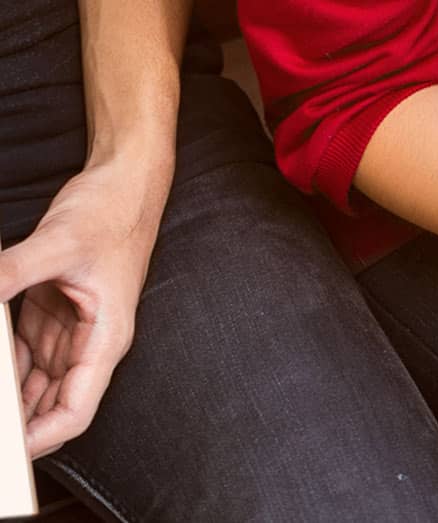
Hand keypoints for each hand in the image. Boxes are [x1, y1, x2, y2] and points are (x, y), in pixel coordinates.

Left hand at [0, 162, 166, 457]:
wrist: (126, 184)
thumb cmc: (112, 214)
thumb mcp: (57, 242)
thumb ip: (10, 272)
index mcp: (105, 340)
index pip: (76, 410)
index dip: (42, 439)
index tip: (9, 456)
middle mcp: (89, 344)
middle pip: (52, 407)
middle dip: (19, 426)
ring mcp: (69, 331)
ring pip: (33, 385)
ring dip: (7, 399)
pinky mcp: (51, 314)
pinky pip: (20, 355)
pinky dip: (0, 367)